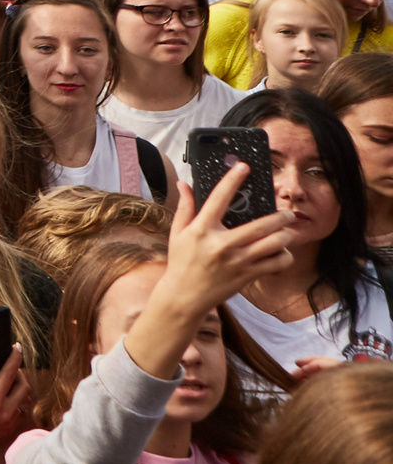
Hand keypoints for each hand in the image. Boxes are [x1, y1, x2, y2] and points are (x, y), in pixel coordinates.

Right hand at [0, 347, 30, 446]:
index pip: (10, 374)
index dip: (15, 357)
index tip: (17, 347)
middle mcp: (4, 414)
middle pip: (25, 387)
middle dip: (20, 373)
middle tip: (12, 367)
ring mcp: (6, 424)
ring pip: (24, 401)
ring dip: (19, 389)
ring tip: (9, 381)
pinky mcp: (5, 431)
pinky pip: (18, 413)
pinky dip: (15, 402)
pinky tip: (4, 398)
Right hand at [161, 160, 297, 310]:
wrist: (184, 297)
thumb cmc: (181, 262)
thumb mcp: (178, 233)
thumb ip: (185, 207)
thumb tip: (184, 184)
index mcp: (202, 229)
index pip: (219, 198)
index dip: (233, 179)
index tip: (244, 167)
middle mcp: (222, 244)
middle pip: (261, 224)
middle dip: (280, 216)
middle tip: (287, 213)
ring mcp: (238, 261)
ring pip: (274, 244)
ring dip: (285, 236)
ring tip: (286, 233)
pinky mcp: (248, 275)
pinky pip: (276, 263)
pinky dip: (283, 257)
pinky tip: (280, 253)